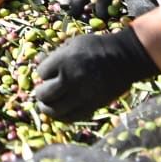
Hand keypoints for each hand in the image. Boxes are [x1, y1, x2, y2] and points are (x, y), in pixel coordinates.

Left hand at [34, 27, 159, 120]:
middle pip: (44, 94)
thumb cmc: (95, 48)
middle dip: (40, 93)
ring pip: (55, 110)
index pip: (41, 73)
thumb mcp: (72, 44)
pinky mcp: (92, 106)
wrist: (124, 59)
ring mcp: (81, 95)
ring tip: (46, 105)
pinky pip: (71, 117)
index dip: (42, 72)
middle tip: (42, 91)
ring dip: (47, 108)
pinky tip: (60, 112)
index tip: (47, 71)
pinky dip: (62, 117)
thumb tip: (37, 60)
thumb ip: (54, 54)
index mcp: (64, 61)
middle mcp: (71, 80)